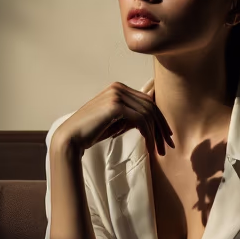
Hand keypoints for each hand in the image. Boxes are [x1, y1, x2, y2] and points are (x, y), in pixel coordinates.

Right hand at [54, 82, 174, 156]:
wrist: (71, 138)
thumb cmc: (92, 132)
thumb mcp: (115, 121)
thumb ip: (131, 116)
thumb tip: (152, 120)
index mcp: (118, 88)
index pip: (147, 101)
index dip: (160, 120)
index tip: (166, 137)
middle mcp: (118, 87)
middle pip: (150, 106)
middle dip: (162, 128)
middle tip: (169, 146)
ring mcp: (116, 94)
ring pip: (148, 114)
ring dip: (156, 134)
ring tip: (159, 151)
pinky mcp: (115, 105)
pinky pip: (141, 120)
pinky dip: (149, 135)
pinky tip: (149, 147)